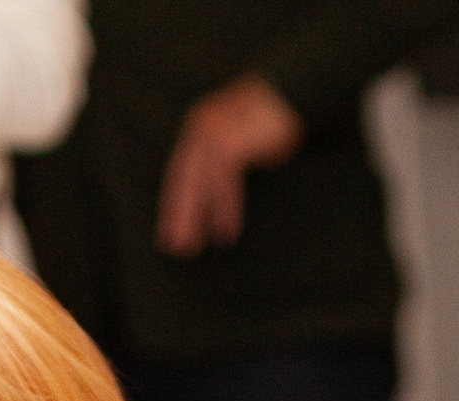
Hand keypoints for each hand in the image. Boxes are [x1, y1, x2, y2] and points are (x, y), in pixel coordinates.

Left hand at [155, 73, 305, 253]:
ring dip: (195, 216)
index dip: (174, 204)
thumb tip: (213, 197)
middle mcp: (199, 128)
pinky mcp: (230, 140)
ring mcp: (213, 132)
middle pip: (182, 180)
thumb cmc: (266, 120)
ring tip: (194, 246)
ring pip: (197, 183)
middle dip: (178, 216)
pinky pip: (221, 181)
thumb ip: (221, 162)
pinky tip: (225, 230)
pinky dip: (223, 206)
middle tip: (177, 248)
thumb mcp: (236, 141)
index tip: (169, 233)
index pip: (179, 173)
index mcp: (198, 129)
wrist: (289, 94)